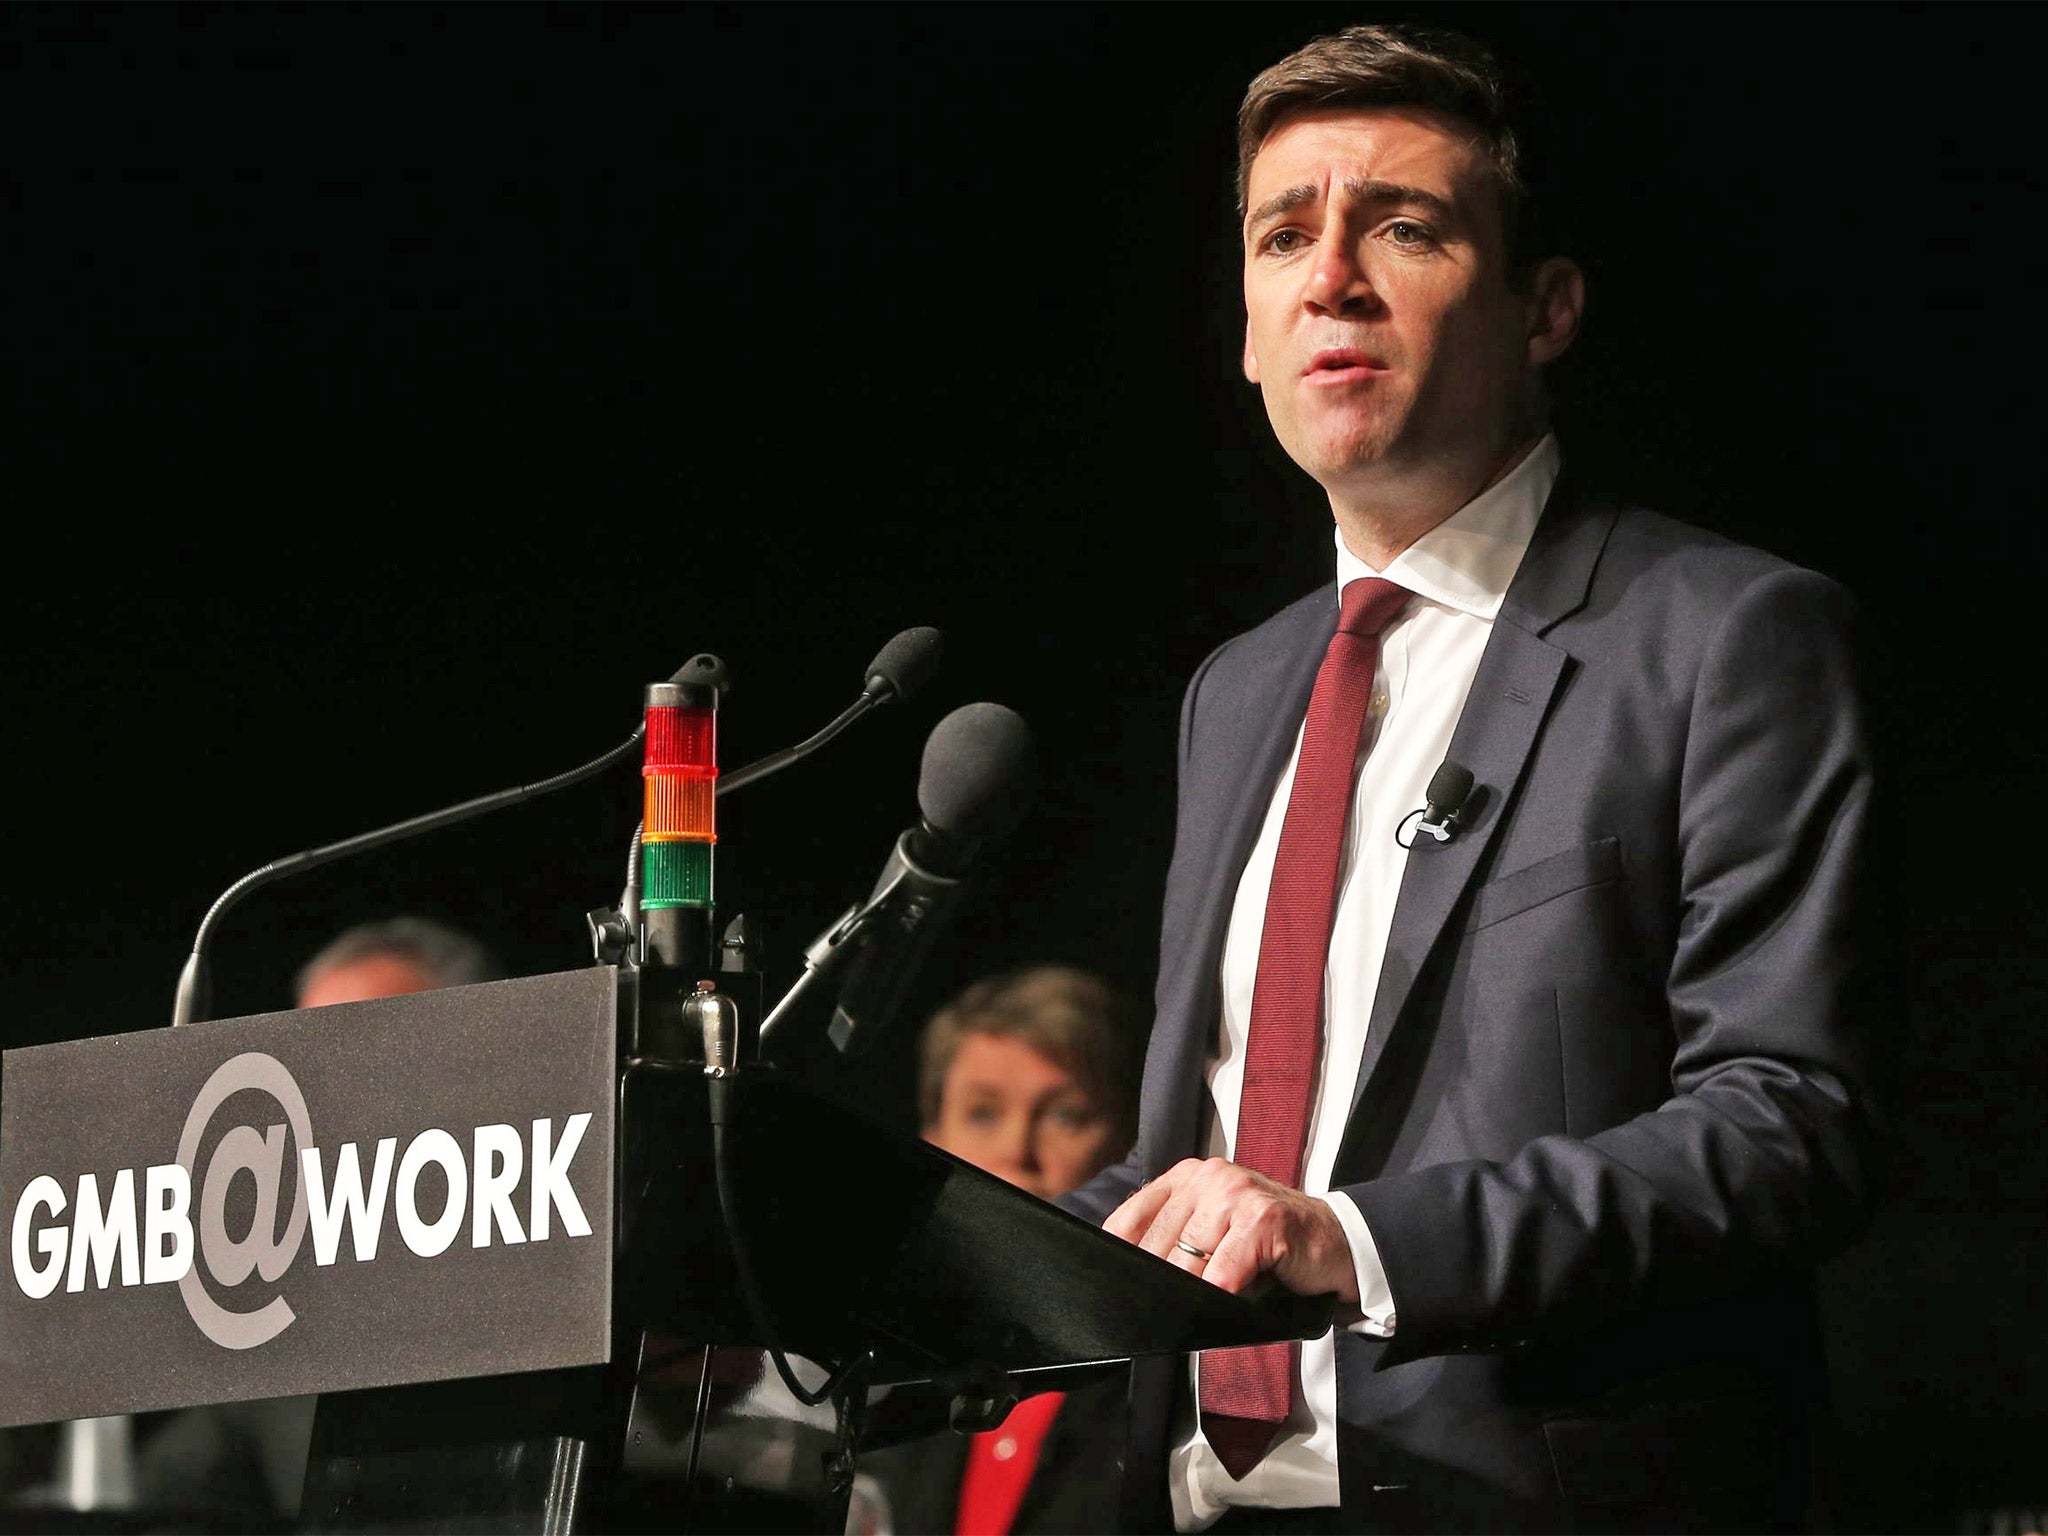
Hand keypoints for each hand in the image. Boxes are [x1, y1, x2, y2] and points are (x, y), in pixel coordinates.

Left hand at [1101, 1157, 1359, 1303]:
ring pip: (1187, 1259)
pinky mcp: (1264, 1217)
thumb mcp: (1215, 1233)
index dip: (1119, 1261)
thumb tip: (1134, 1284)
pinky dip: (1220, 1294)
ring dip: (1191, 1293)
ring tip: (1198, 1309)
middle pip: (1156, 1245)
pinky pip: (1225, 1269)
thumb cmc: (1269, 1245)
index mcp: (1186, 1177)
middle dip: (1159, 1285)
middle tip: (1159, 1314)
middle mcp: (1207, 1177)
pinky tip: (1225, 1304)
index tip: (1117, 1293)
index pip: (1129, 1220)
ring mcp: (1237, 1192)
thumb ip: (1177, 1244)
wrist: (1335, 1241)